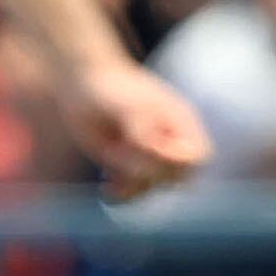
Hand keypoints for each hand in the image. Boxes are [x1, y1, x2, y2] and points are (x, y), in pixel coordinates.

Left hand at [62, 57, 208, 200]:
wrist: (78, 81)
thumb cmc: (107, 86)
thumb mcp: (125, 104)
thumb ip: (141, 127)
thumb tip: (154, 151)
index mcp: (181, 124)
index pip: (197, 156)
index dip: (176, 160)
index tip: (148, 150)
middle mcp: (170, 143)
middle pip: (177, 177)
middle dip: (152, 173)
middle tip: (121, 157)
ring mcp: (150, 156)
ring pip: (155, 187)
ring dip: (136, 188)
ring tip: (112, 178)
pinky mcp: (127, 165)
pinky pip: (133, 190)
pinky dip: (123, 194)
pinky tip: (108, 190)